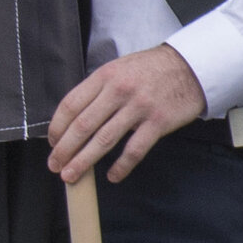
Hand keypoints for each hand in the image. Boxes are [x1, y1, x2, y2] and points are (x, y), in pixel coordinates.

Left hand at [47, 43, 207, 182]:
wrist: (191, 66)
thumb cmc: (150, 69)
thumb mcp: (118, 69)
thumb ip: (97, 90)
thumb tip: (74, 119)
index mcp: (104, 77)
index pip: (71, 105)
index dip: (57, 127)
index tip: (52, 142)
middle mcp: (118, 91)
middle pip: (82, 126)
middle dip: (64, 149)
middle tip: (54, 165)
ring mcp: (138, 107)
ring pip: (104, 140)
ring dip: (84, 161)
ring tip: (71, 175)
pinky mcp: (158, 122)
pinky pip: (134, 150)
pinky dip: (121, 166)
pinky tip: (112, 175)